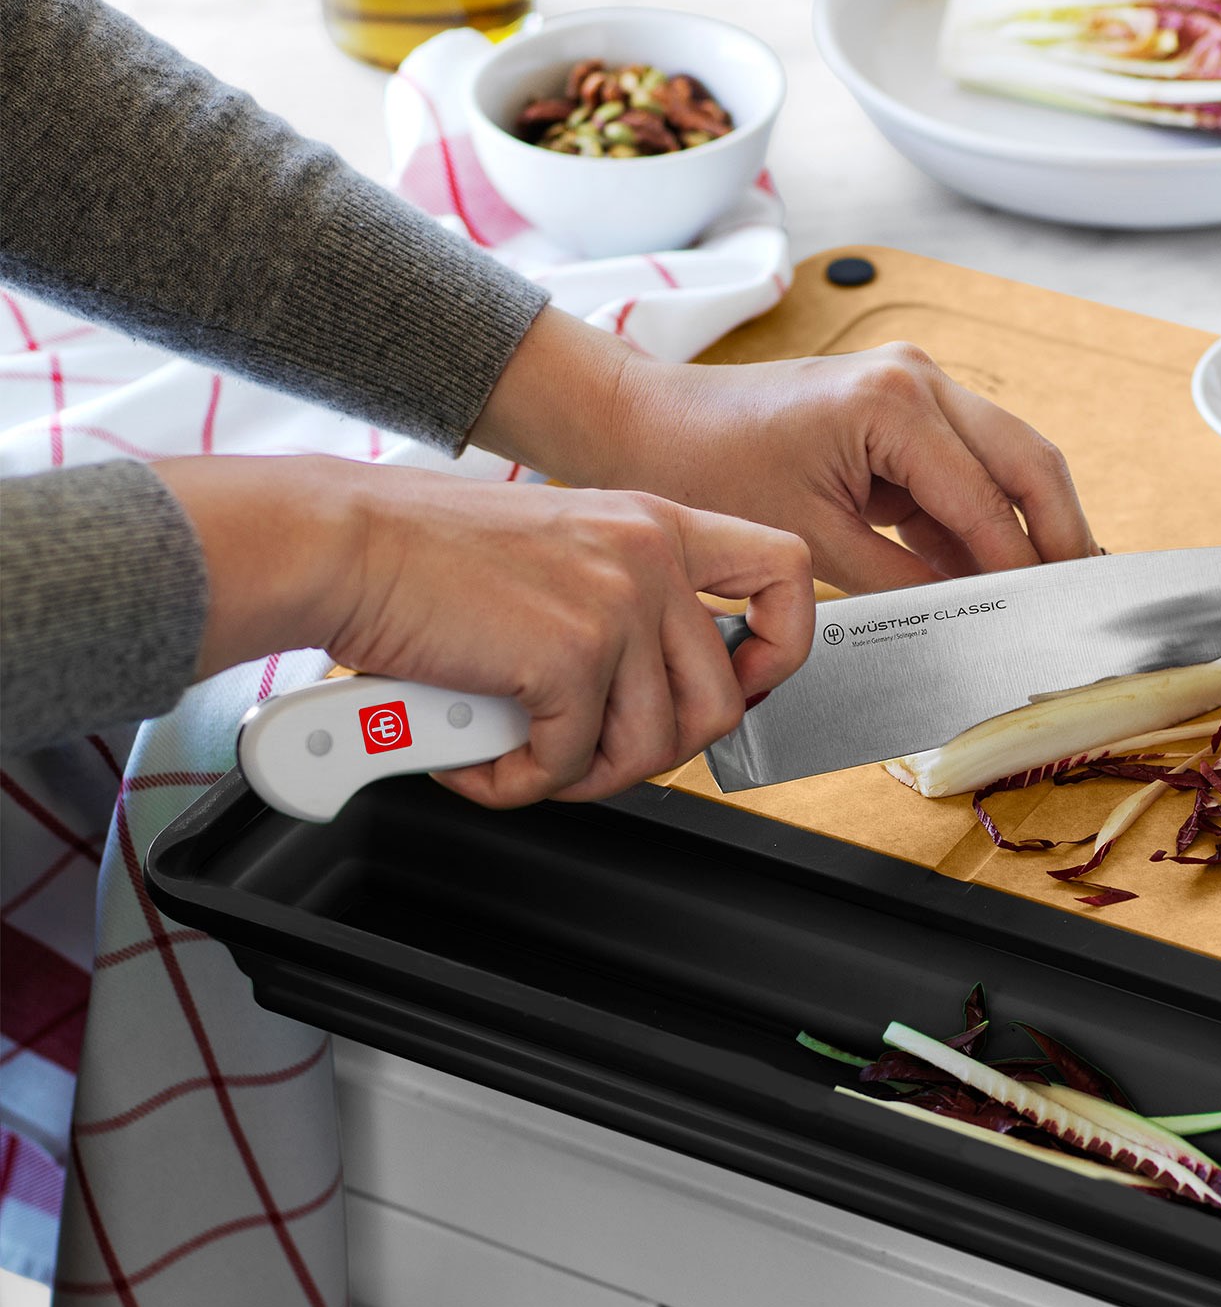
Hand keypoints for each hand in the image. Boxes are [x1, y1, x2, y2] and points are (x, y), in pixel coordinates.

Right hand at [155, 455, 813, 807]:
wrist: (347, 544)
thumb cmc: (427, 556)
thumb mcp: (562, 549)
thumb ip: (623, 601)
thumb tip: (659, 691)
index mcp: (658, 522)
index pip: (787, 575)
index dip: (778, 651)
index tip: (736, 688)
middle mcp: (651, 555)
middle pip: (720, 701)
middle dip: (653, 754)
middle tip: (585, 752)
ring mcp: (619, 602)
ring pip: (654, 747)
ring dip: (583, 776)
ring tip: (521, 756)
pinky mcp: (571, 654)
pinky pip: (571, 764)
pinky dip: (517, 783)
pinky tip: (475, 758)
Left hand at [473, 311, 1098, 591]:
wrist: (645, 424)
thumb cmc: (707, 467)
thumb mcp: (811, 542)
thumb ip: (905, 580)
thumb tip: (973, 613)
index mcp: (895, 403)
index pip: (988, 500)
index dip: (1025, 566)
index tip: (1053, 617)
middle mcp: (918, 380)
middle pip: (1027, 461)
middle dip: (1061, 532)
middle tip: (1087, 597)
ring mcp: (913, 389)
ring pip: (1007, 462)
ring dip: (1028, 525)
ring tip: (1054, 591)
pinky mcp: (900, 412)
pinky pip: (964, 470)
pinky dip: (983, 519)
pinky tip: (996, 571)